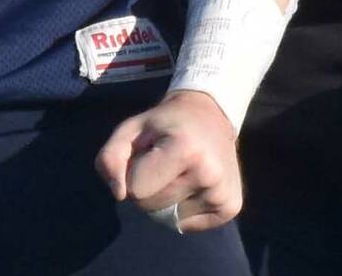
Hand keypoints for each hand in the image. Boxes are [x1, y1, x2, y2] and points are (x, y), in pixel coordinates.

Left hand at [94, 89, 241, 233]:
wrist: (211, 116)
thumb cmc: (165, 124)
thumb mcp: (131, 129)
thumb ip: (110, 158)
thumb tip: (119, 195)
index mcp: (185, 149)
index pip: (137, 190)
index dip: (133, 175)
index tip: (147, 156)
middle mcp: (209, 174)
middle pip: (152, 207)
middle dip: (147, 189)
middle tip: (162, 164)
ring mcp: (223, 193)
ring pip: (169, 219)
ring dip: (165, 201)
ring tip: (178, 172)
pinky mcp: (231, 207)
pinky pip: (188, 225)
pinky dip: (183, 210)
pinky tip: (192, 185)